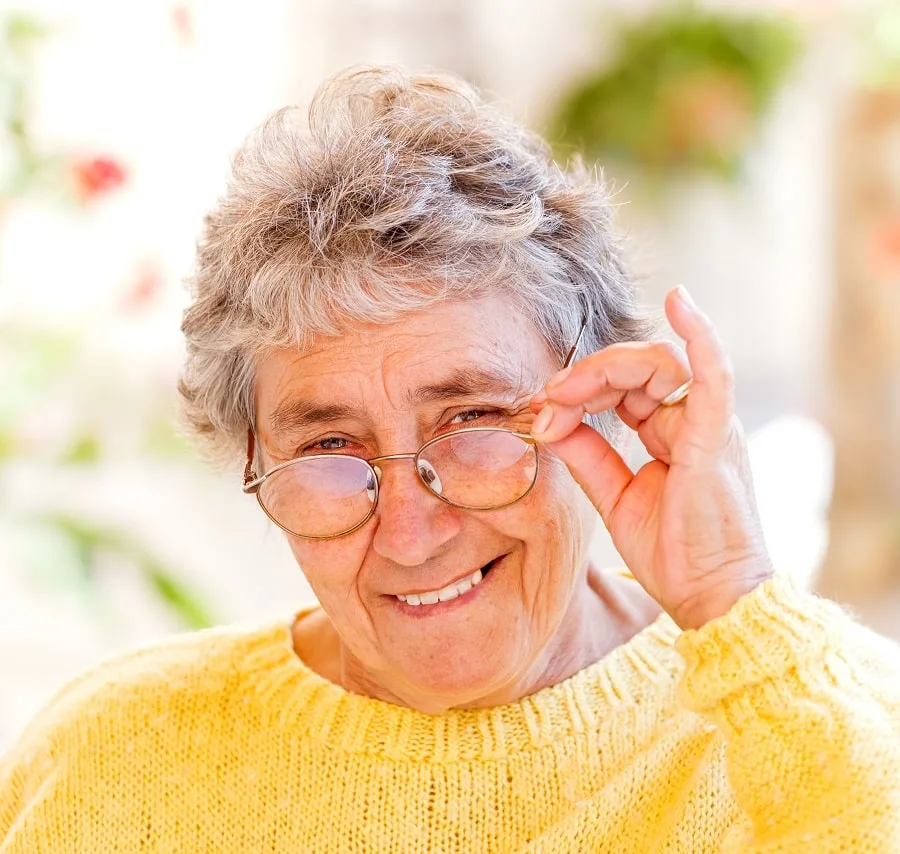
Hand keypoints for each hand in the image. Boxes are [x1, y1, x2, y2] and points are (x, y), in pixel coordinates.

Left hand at [530, 286, 773, 629]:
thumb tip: (550, 423)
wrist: (710, 598)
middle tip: (546, 397)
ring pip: (660, 364)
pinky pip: (714, 375)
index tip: (540, 412)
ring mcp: (709, 424)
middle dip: (584, 377)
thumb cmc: (675, 553)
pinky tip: (679, 301)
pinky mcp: (717, 437)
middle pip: (636, 370)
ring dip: (605, 369)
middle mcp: (693, 420)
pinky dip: (701, 335)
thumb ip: (587, 456)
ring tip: (565, 388)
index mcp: (671, 433)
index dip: (578, 391)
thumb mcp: (616, 498)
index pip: (622, 388)